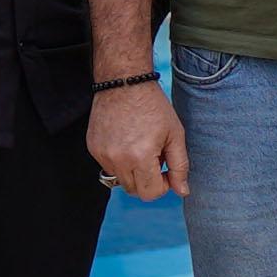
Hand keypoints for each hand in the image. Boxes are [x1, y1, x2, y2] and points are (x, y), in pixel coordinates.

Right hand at [88, 74, 183, 202]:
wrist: (125, 83)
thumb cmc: (153, 106)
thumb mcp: (175, 134)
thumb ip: (180, 166)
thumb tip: (183, 192)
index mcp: (140, 157)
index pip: (150, 193)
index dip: (163, 185)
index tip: (166, 169)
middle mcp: (118, 159)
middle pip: (135, 190)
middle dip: (148, 180)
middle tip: (155, 156)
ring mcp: (102, 155)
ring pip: (121, 180)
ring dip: (133, 171)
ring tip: (140, 147)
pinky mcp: (93, 149)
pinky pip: (108, 167)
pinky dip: (119, 161)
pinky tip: (127, 140)